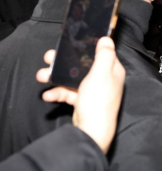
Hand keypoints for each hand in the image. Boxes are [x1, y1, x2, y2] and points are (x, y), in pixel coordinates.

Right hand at [36, 37, 125, 152]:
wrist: (91, 131)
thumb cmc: (99, 102)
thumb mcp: (101, 74)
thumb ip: (104, 55)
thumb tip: (106, 39)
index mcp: (112, 71)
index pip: (100, 53)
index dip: (86, 47)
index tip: (70, 43)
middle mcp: (103, 79)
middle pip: (82, 65)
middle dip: (63, 62)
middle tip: (49, 58)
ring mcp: (92, 90)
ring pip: (71, 78)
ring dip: (55, 77)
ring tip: (41, 76)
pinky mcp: (82, 101)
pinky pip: (67, 92)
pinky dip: (57, 92)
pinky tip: (48, 94)